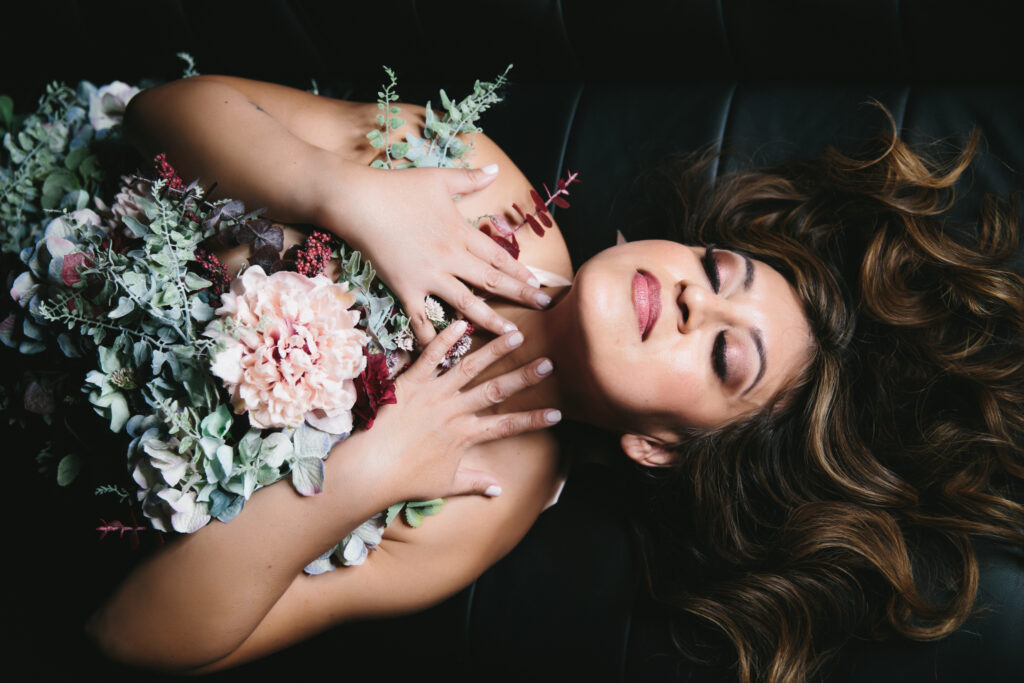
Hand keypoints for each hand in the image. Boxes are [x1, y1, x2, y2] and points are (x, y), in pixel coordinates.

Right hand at [322, 162, 549, 343]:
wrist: (356, 201)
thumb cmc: (396, 187)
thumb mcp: (439, 178)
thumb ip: (471, 179)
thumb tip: (496, 170)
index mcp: (460, 232)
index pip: (499, 256)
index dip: (520, 271)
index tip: (538, 283)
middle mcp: (450, 257)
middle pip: (492, 281)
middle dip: (521, 295)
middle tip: (545, 308)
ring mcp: (428, 276)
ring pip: (467, 304)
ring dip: (492, 321)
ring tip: (512, 336)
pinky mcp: (405, 288)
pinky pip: (422, 319)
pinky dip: (434, 337)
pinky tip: (448, 353)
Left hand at [360, 321, 559, 501]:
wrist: (370, 470)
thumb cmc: (406, 481)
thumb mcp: (445, 485)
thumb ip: (474, 482)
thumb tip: (498, 490)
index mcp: (465, 435)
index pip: (507, 426)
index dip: (534, 420)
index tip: (558, 413)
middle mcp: (454, 412)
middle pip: (496, 391)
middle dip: (524, 377)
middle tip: (548, 363)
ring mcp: (433, 395)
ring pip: (470, 367)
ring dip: (495, 351)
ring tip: (515, 335)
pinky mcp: (410, 383)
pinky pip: (430, 357)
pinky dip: (445, 339)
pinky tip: (462, 322)